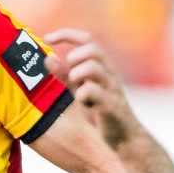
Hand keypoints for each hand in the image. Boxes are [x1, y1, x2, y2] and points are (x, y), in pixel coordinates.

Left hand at [45, 28, 143, 149]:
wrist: (126, 138)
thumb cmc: (102, 112)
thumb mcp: (80, 90)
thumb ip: (65, 76)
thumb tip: (47, 58)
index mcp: (103, 66)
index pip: (87, 39)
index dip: (66, 34)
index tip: (47, 38)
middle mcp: (110, 73)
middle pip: (92, 48)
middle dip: (74, 58)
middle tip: (71, 76)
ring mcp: (112, 88)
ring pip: (92, 66)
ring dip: (76, 75)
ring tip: (77, 90)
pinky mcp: (111, 105)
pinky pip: (91, 90)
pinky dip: (81, 96)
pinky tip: (84, 106)